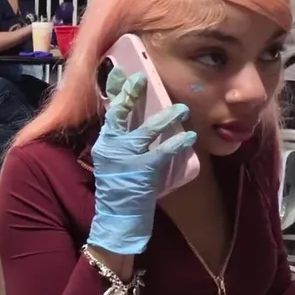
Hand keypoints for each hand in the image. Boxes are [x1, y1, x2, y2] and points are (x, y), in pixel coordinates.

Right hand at [86, 68, 195, 254]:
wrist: (117, 221)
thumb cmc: (121, 192)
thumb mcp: (116, 163)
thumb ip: (124, 143)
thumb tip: (140, 123)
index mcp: (105, 143)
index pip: (109, 111)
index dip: (115, 91)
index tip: (121, 72)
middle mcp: (111, 147)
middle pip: (120, 114)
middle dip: (130, 94)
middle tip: (142, 78)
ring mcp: (125, 158)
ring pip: (145, 131)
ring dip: (164, 118)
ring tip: (182, 109)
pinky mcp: (141, 171)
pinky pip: (161, 152)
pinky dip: (176, 143)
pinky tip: (188, 137)